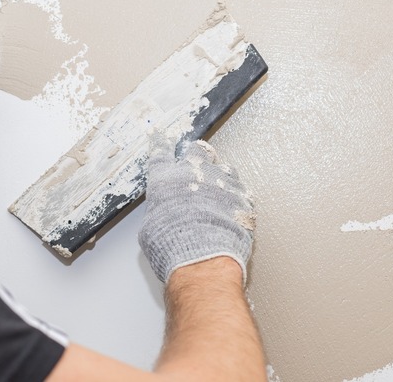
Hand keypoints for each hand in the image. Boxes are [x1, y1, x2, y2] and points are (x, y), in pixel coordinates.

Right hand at [139, 136, 254, 283]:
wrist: (204, 258)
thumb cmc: (172, 246)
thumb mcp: (150, 229)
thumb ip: (160, 212)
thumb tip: (165, 216)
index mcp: (165, 180)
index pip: (160, 154)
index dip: (160, 143)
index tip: (161, 135)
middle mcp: (193, 173)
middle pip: (197, 150)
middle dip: (198, 153)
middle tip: (199, 162)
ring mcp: (221, 182)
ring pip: (224, 167)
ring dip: (221, 176)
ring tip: (220, 191)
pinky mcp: (243, 196)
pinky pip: (241, 191)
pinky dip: (237, 198)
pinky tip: (234, 210)